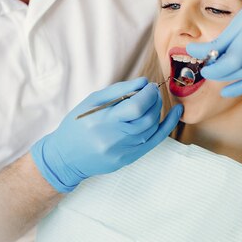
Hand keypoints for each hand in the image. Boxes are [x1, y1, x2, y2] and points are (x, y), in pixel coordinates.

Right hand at [30, 77, 182, 192]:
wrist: (65, 158)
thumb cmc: (76, 126)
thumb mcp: (91, 102)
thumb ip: (118, 91)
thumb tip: (143, 82)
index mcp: (102, 121)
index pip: (136, 107)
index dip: (147, 94)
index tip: (148, 86)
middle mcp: (114, 139)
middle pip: (146, 118)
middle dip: (154, 100)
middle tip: (152, 91)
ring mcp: (122, 152)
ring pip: (151, 129)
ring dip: (157, 111)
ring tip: (153, 101)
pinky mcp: (128, 159)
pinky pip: (153, 142)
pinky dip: (166, 126)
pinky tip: (176, 113)